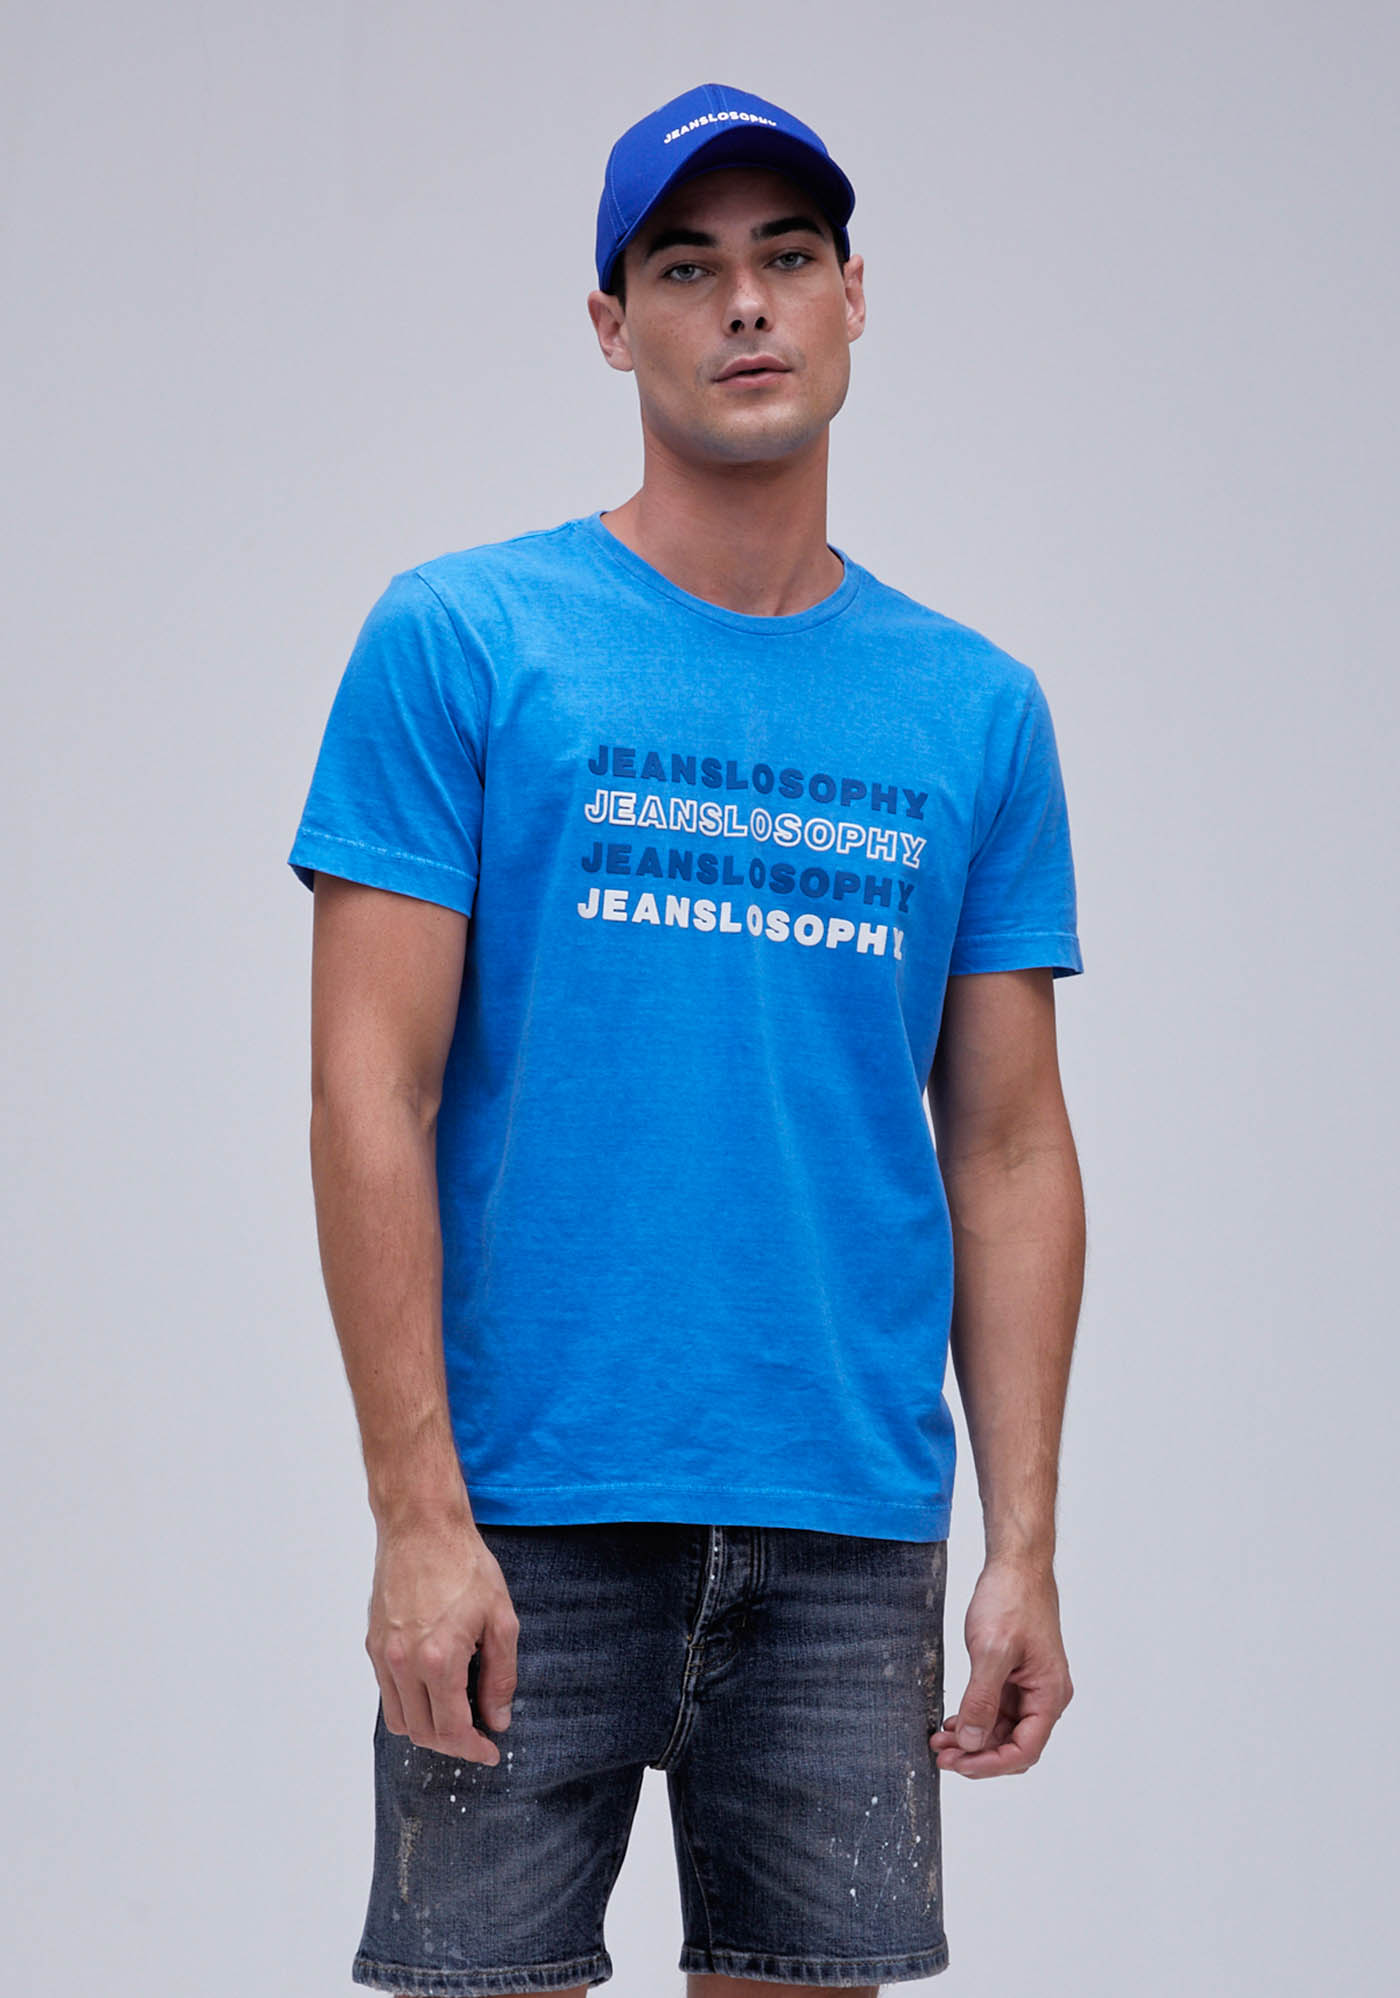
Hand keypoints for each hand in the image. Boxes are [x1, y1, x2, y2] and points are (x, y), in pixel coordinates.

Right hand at [366, 1508, 518, 1765]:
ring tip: (455, 1717)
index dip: (473, 1749)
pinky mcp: (373, 1643)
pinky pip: (387, 1692)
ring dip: (427, 1729)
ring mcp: (384, 1655)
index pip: (452, 1730)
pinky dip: (409, 1704)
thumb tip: (498, 1718)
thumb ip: (501, 1675)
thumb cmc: (464, 1564)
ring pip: (400, 1719)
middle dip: (453, 1744)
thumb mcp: (501, 1618)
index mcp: (439, 1659)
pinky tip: (433, 1690)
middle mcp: (404, 1663)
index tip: (490, 1751)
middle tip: (477, 1737)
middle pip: (423, 1733)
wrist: (422, 1526)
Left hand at [929, 1555, 1073, 1777]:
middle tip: (941, 1756)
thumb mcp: (992, 1650)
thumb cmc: (1012, 1599)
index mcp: (1049, 1694)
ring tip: (940, 1742)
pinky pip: (996, 1710)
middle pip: (1013, 1745)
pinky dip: (974, 1718)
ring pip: (1003, 1730)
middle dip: (977, 1755)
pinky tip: (952, 1722)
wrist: (1016, 1564)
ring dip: (973, 1739)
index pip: (1024, 1750)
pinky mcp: (1015, 1675)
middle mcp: (1045, 1695)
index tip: (957, 1763)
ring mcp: (1030, 1686)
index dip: (989, 1763)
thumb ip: (982, 1699)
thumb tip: (971, 1742)